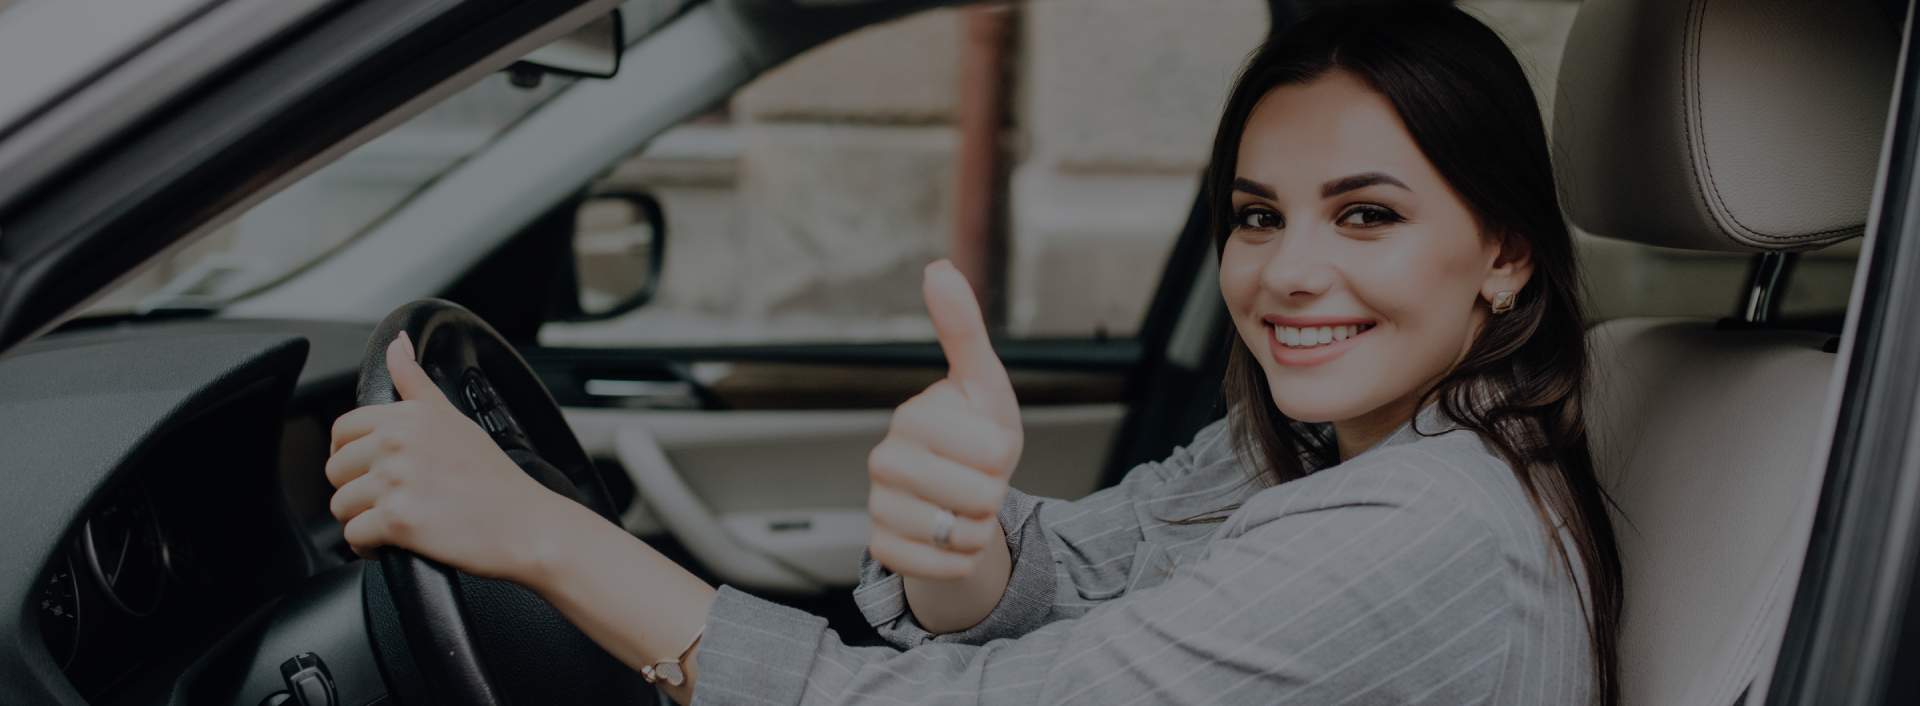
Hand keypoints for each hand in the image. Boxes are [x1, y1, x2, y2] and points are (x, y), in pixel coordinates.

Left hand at [325, 332, 579, 582]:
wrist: (525, 525)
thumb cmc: (494, 478)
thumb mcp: (454, 417)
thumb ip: (415, 380)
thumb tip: (397, 344)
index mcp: (408, 416)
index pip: (342, 430)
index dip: (350, 454)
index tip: (371, 469)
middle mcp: (397, 444)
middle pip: (336, 470)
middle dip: (356, 489)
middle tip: (392, 499)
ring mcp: (395, 482)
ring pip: (341, 505)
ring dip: (362, 520)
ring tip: (396, 521)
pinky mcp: (397, 520)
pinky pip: (353, 536)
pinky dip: (369, 546)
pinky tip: (394, 543)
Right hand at [865, 260, 1023, 579]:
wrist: (960, 497)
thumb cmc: (974, 433)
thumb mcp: (983, 383)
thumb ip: (963, 328)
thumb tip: (937, 266)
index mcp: (911, 416)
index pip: (989, 450)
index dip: (1003, 453)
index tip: (987, 444)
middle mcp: (883, 459)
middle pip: (978, 496)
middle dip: (996, 495)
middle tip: (978, 479)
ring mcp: (878, 505)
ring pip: (960, 535)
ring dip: (980, 529)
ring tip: (964, 507)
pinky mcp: (881, 548)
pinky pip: (941, 568)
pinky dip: (961, 562)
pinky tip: (949, 537)